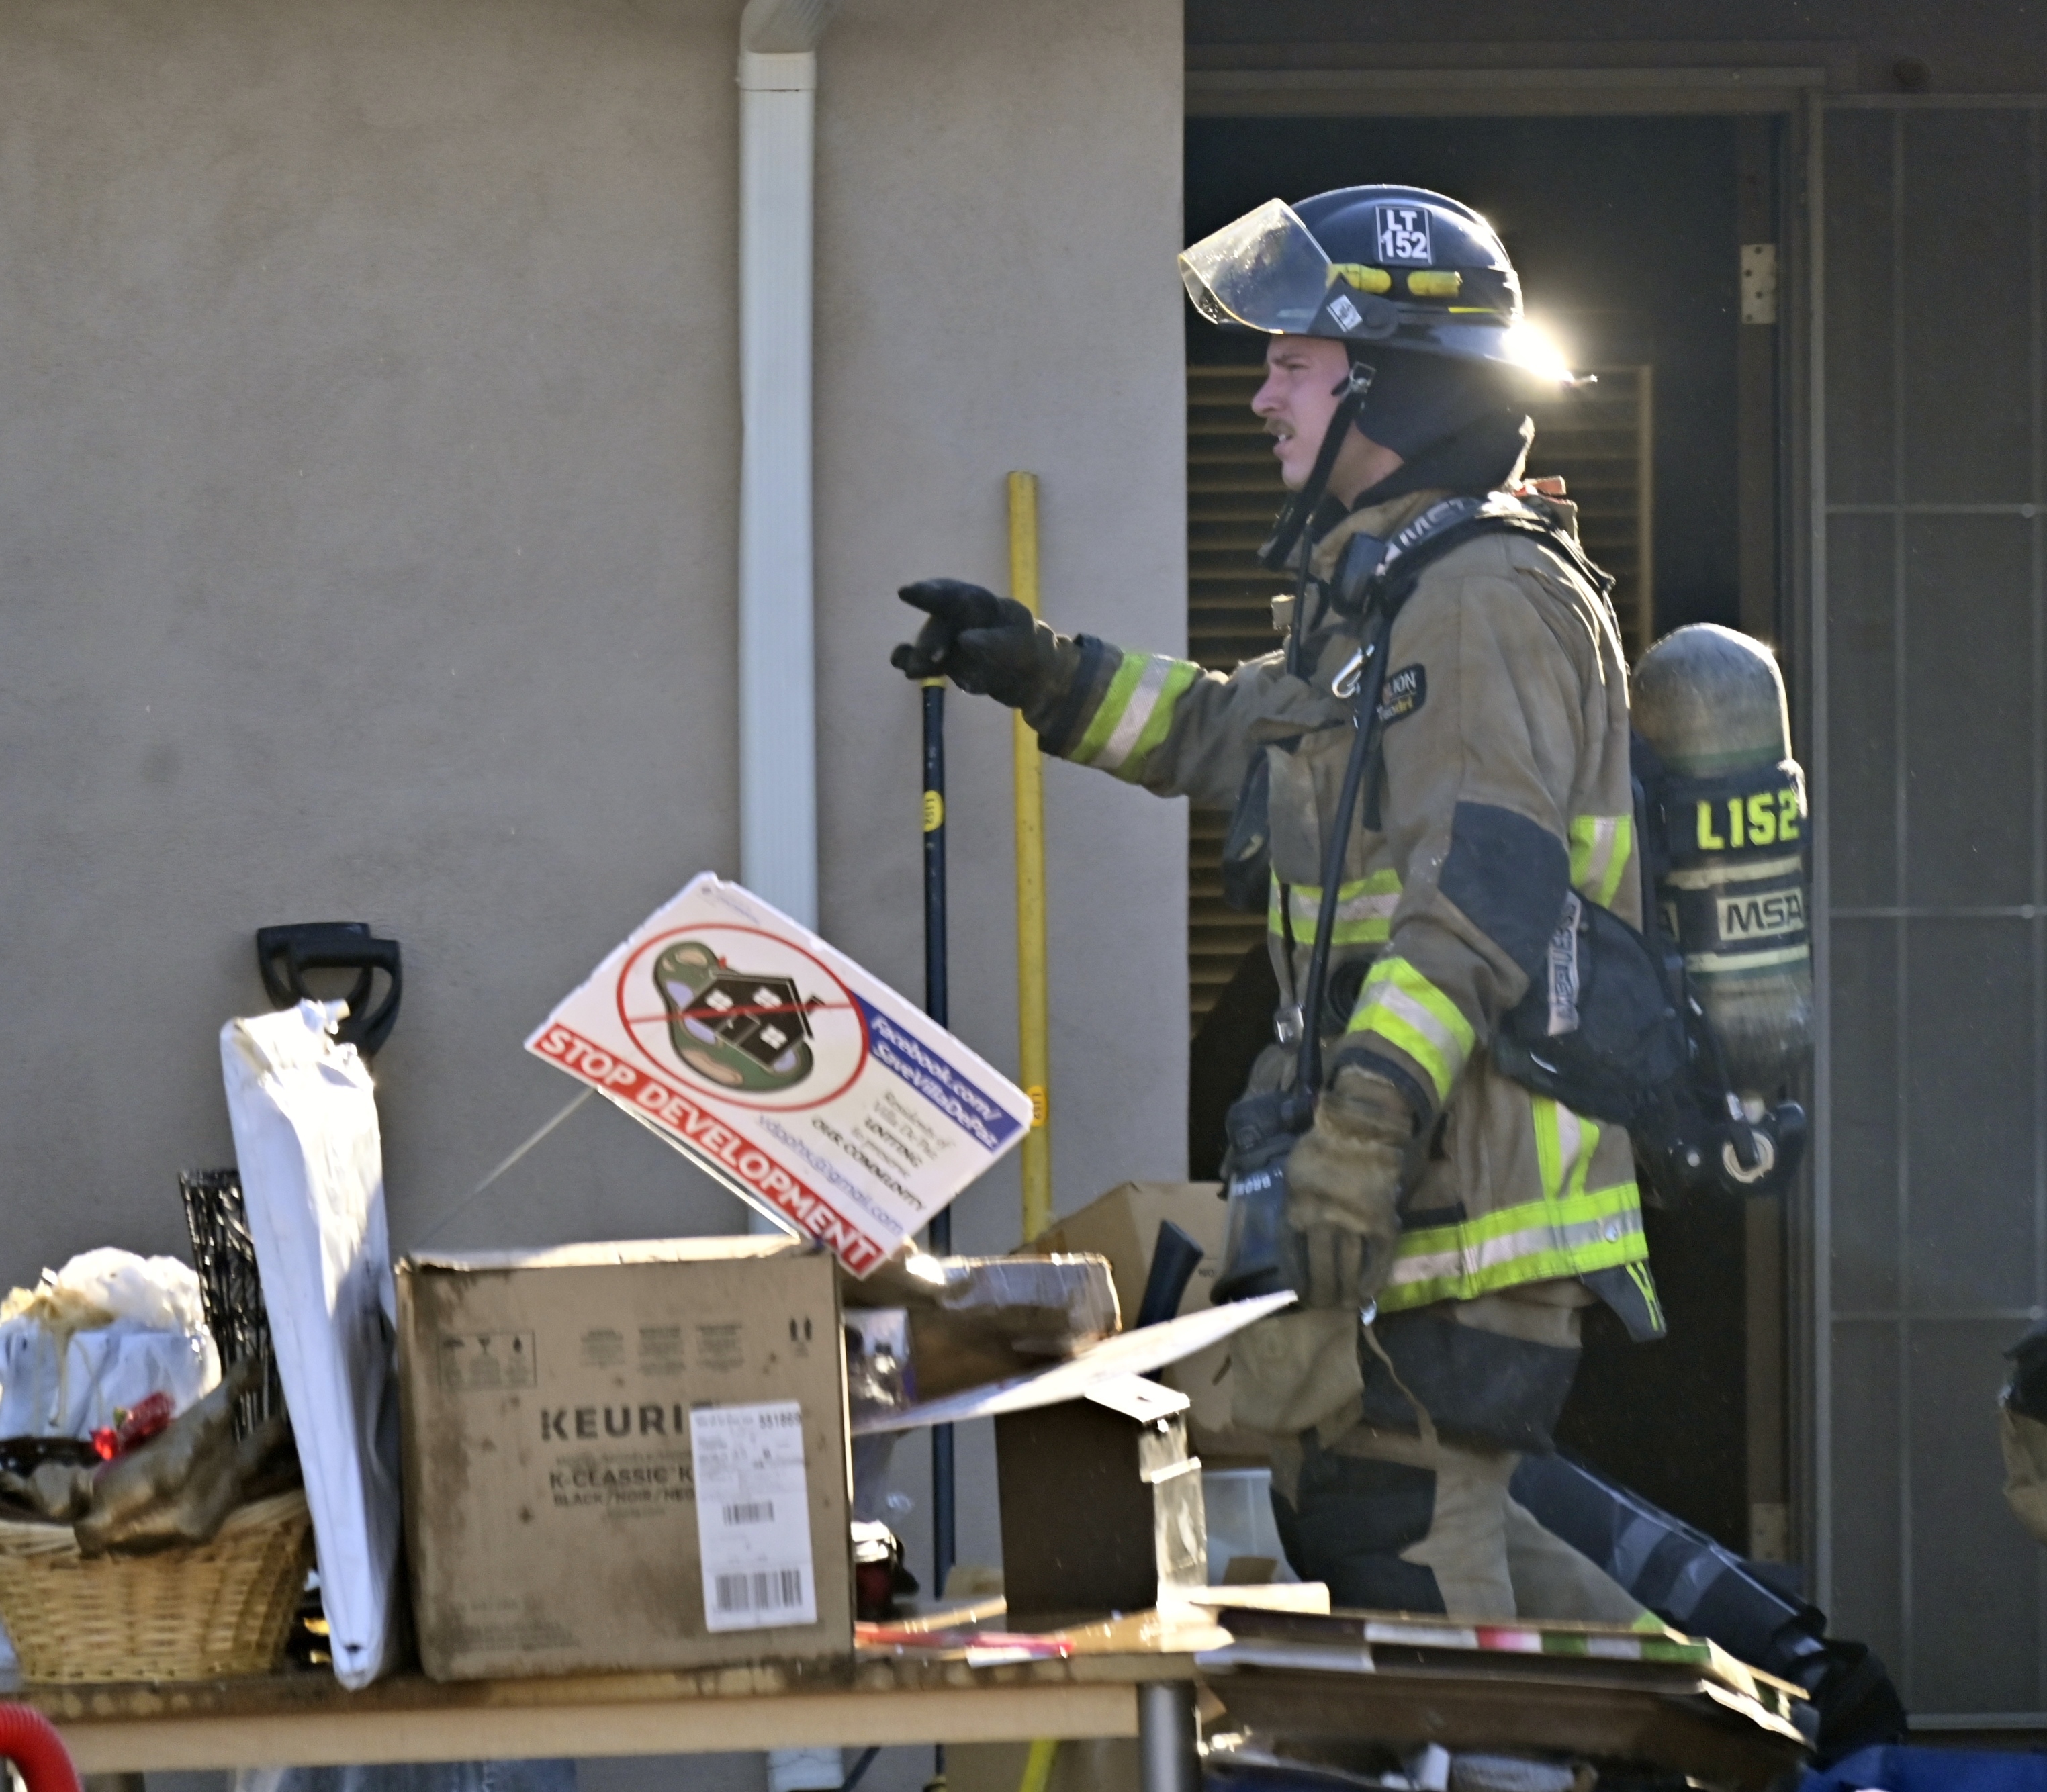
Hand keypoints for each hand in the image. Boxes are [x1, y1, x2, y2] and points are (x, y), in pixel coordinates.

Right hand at [891, 579, 1074, 714]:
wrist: (1034, 677)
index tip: (905, 592)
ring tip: (914, 671)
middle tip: (927, 660)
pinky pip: (926, 660)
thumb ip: (996, 643)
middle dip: (930, 639)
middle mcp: (964, 620)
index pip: (956, 596)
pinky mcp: (948, 661)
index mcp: (984, 607)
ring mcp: (953, 640)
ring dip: (919, 655)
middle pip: (940, 623)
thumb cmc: (1031, 651)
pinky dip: (911, 660)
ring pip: (930, 644)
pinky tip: (901, 665)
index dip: (930, 593)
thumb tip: (963, 640)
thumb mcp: (1021, 647)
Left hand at [1284, 1065, 1413, 1308]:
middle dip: (1320, 1292)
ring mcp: (1355, 1223)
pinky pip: (1378, 1258)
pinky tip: (1367, 1295)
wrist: (1359, 1129)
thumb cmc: (1320, 1148)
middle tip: (1320, 1308)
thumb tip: (1292, 1232)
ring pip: (1348, 1267)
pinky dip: (1373, 1279)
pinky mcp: (1381, 1222)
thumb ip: (1293, 1204)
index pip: (1293, 1255)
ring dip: (1344, 1291)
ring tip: (1342, 1307)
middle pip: (1321, 1267)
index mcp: (1298, 1209)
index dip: (1295, 1278)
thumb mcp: (1292, 1174)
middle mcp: (1324, 1221)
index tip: (1296, 1294)